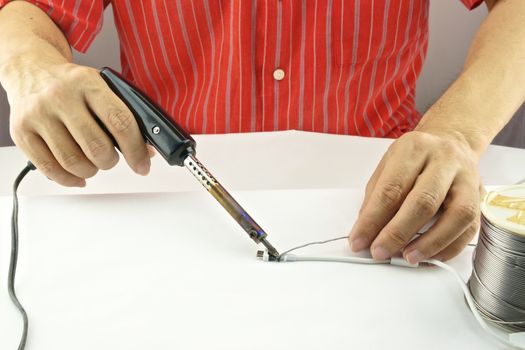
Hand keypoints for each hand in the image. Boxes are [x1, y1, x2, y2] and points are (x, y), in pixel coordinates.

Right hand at [3, 60, 149, 186]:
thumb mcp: (102, 87)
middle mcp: (61, 96)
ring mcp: (39, 114)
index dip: (136, 150)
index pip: (120, 122)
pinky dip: (69, 179)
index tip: (142, 165)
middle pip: (96, 147)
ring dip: (90, 171)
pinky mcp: (21, 132)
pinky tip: (76, 174)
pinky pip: (50, 169)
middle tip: (110, 159)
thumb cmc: (73, 84)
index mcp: (88, 82)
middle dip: (110, 161)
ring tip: (92, 163)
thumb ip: (125, 116)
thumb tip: (146, 151)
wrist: (31, 70)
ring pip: (73, 162)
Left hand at [349, 130, 481, 263]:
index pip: (391, 188)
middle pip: (423, 201)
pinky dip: (449, 247)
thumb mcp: (388, 165)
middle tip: (380, 251)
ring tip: (408, 257)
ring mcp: (467, 178)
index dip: (372, 219)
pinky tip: (431, 256)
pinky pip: (470, 227)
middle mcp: (445, 160)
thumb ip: (375, 196)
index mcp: (414, 149)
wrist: (452, 141)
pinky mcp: (480, 197)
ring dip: (430, 243)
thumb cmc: (416, 157)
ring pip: (456, 215)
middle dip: (398, 233)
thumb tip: (365, 231)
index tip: (359, 240)